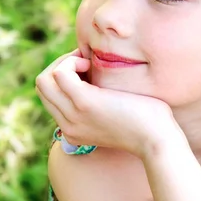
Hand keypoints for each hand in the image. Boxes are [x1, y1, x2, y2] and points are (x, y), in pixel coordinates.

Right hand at [35, 50, 180, 158]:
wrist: (158, 139)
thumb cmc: (146, 123)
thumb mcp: (115, 115)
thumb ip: (100, 103)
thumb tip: (92, 76)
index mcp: (73, 130)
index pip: (50, 97)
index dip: (65, 77)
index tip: (88, 70)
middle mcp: (68, 126)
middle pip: (42, 87)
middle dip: (61, 66)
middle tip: (87, 63)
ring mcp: (74, 115)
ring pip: (44, 80)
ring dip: (65, 62)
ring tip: (89, 63)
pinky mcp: (84, 102)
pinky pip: (60, 73)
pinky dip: (71, 61)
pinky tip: (91, 63)